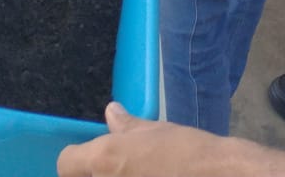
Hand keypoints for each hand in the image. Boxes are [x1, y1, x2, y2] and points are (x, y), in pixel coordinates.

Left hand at [57, 102, 259, 175]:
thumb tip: (111, 113)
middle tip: (120, 167)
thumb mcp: (155, 131)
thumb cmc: (186, 150)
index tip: (87, 160)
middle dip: (97, 174)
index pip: (66, 163)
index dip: (75, 160)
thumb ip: (127, 126)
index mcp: (103, 160)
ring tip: (139, 172)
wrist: (219, 176)